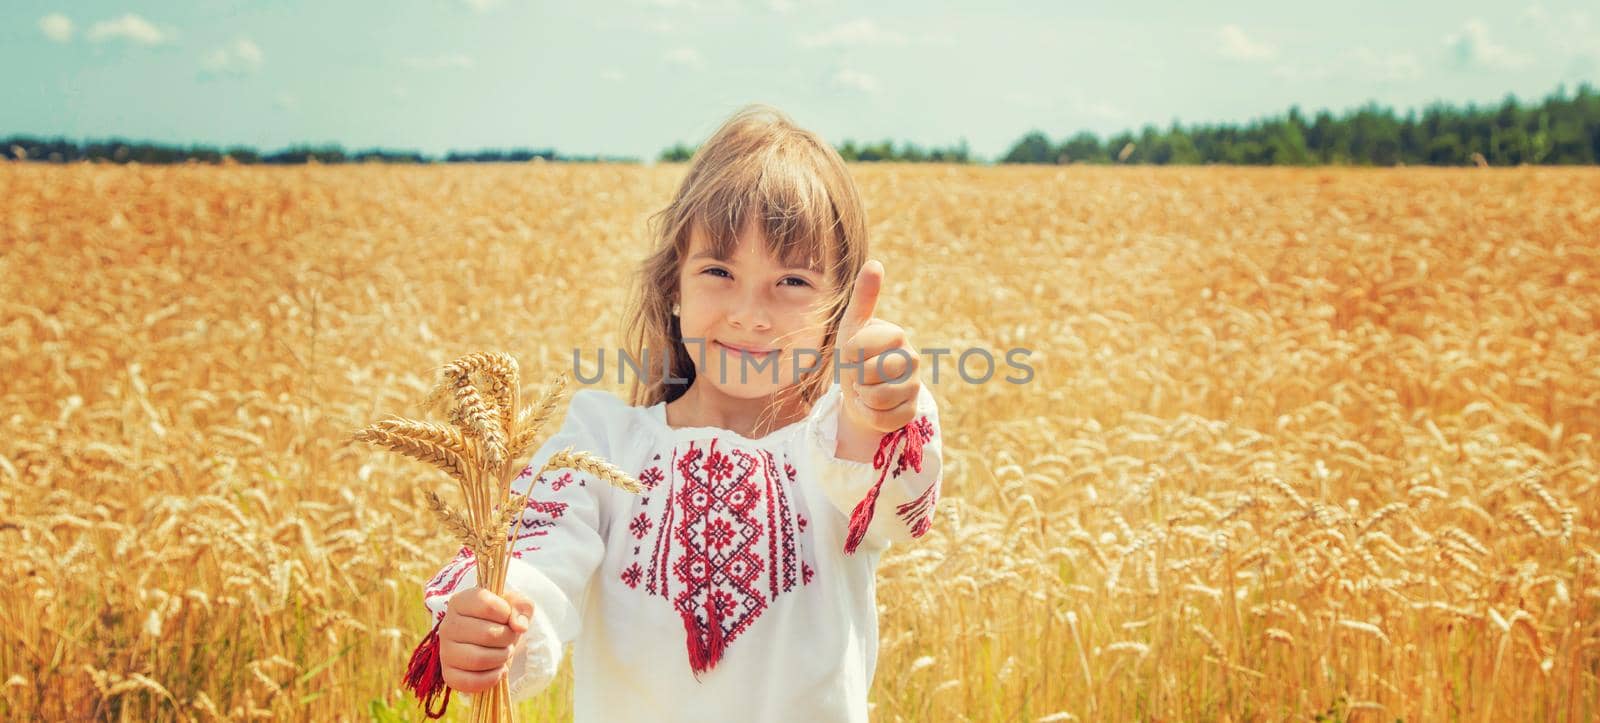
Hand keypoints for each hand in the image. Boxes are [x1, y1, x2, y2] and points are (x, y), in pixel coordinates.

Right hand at [439, 586, 534, 692]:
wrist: (492, 639)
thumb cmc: (502, 618)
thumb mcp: (516, 604)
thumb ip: (522, 608)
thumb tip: (519, 626)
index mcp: (460, 602)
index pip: (486, 605)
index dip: (506, 613)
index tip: (508, 617)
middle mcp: (447, 625)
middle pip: (487, 634)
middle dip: (508, 638)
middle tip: (509, 638)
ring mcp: (445, 651)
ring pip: (479, 659)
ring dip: (501, 657)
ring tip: (504, 653)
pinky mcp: (448, 674)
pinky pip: (471, 682)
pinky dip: (492, 678)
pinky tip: (498, 670)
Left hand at [836, 259, 920, 444]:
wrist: (860, 393)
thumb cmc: (856, 356)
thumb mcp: (853, 327)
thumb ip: (864, 297)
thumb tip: (876, 262)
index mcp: (896, 335)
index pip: (860, 346)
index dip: (850, 353)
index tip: (853, 353)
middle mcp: (912, 359)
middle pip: (871, 371)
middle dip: (856, 376)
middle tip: (859, 373)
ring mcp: (914, 387)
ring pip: (878, 396)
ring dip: (863, 396)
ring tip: (866, 389)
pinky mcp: (910, 411)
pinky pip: (883, 418)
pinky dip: (870, 415)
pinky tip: (874, 406)